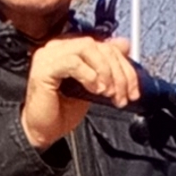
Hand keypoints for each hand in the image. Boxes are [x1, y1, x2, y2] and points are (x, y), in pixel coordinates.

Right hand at [20, 35, 138, 149]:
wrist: (42, 132)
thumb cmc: (62, 111)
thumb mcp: (94, 86)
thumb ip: (106, 65)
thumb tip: (125, 44)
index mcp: (70, 48)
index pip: (104, 45)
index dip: (124, 66)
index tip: (134, 89)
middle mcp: (59, 47)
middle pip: (99, 45)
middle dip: (118, 72)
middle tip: (122, 95)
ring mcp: (49, 55)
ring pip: (88, 48)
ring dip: (105, 71)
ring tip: (108, 93)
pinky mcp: (43, 67)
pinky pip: (72, 62)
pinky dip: (88, 75)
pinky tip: (94, 90)